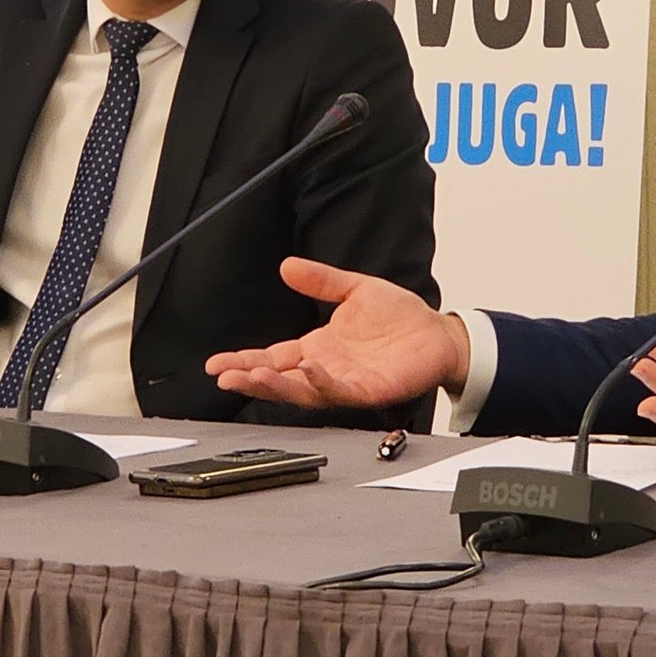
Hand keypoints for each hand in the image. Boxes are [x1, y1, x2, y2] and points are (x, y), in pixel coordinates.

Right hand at [204, 257, 470, 408]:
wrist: (438, 333)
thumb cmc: (401, 317)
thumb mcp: (355, 289)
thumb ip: (321, 280)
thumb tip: (287, 265)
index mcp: (318, 346)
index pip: (273, 357)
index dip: (245, 362)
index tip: (217, 363)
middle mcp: (326, 369)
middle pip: (280, 379)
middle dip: (250, 379)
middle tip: (224, 376)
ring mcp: (345, 382)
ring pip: (302, 391)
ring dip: (277, 386)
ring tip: (251, 377)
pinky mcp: (368, 390)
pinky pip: (339, 390)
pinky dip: (322, 382)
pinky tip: (309, 369)